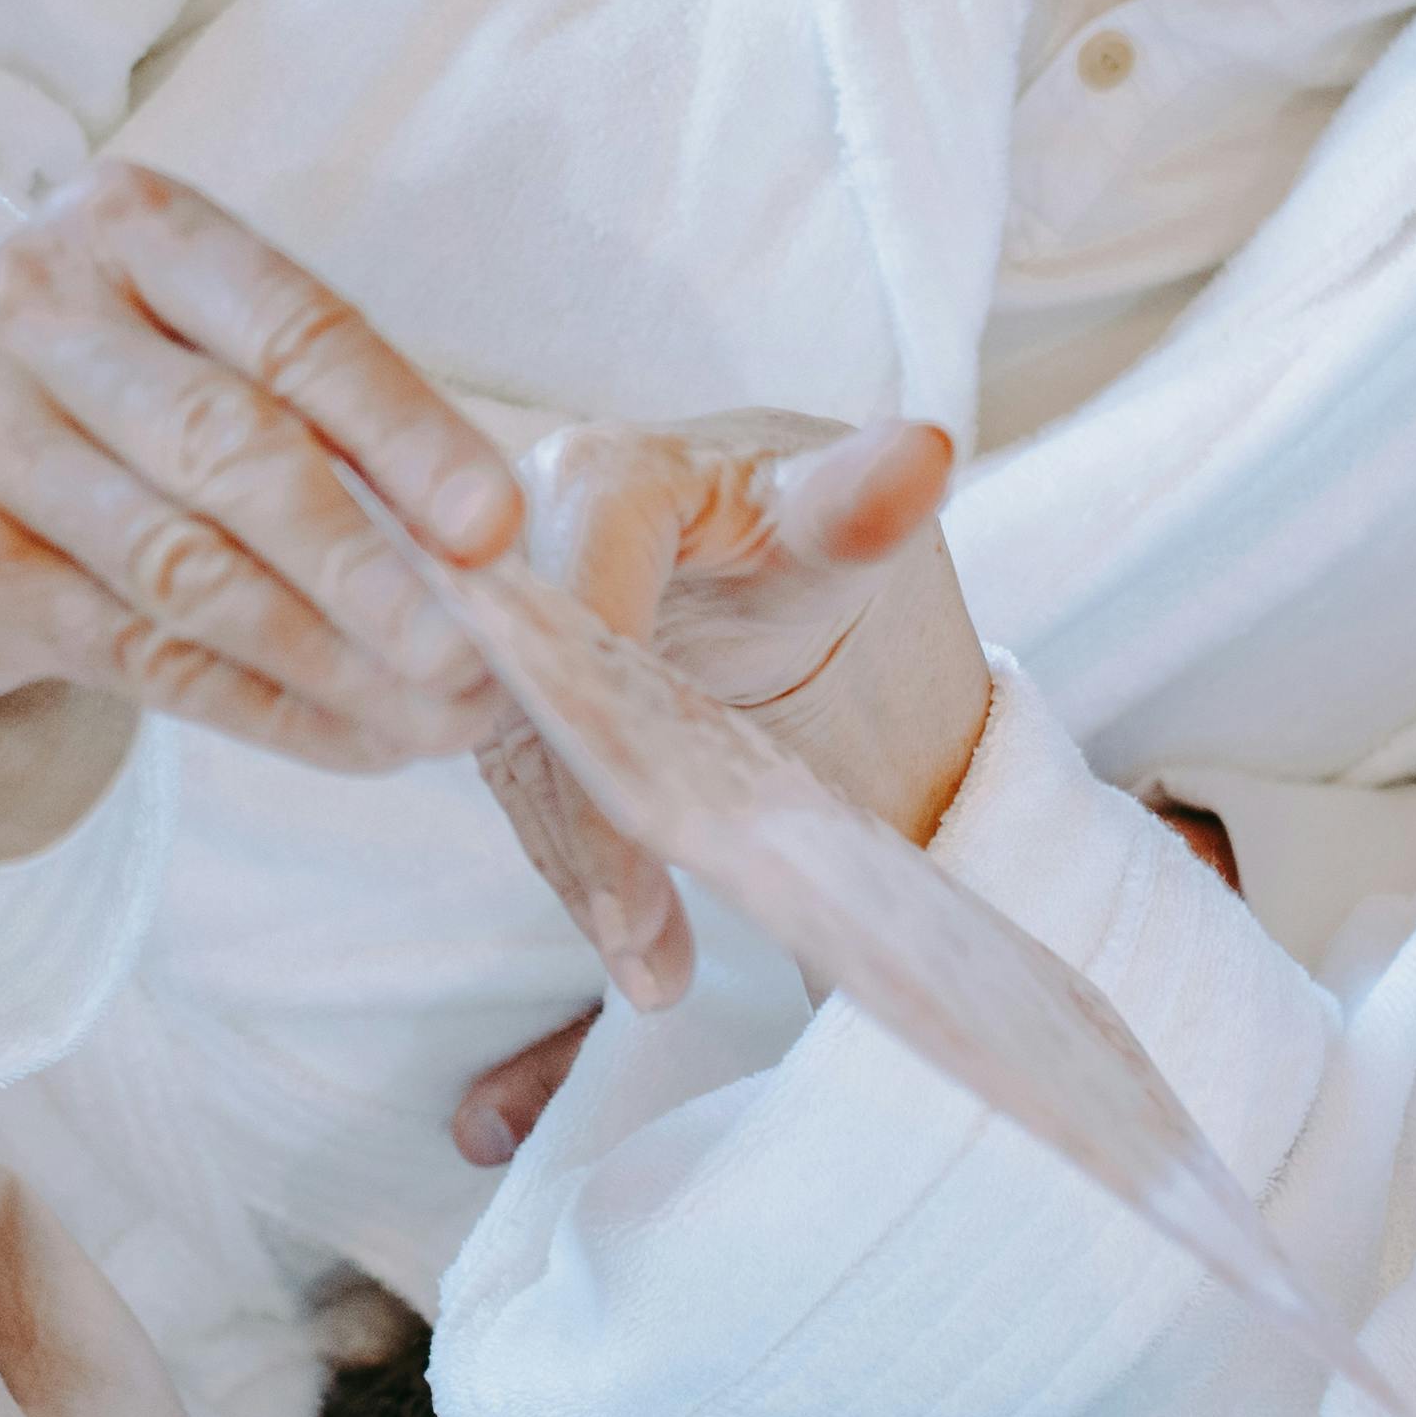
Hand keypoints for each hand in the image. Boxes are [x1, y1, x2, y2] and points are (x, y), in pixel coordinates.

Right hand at [0, 162, 523, 773]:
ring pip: (182, 567)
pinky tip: (347, 738)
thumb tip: (487, 557)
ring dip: (327, 658)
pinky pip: (134, 652)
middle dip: (365, 565)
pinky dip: (259, 707)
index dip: (405, 433)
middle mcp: (33, 309)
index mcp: (131, 225)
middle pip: (229, 449)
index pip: (292, 329)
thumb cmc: (112, 408)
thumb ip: (327, 423)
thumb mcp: (201, 356)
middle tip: (468, 658)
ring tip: (432, 718)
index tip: (493, 528)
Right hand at [442, 410, 990, 1152]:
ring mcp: (494, 629)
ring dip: (573, 867)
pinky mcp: (491, 701)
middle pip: (518, 691)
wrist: (779, 575)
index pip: (572, 596)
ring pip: (508, 759)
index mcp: (597, 476)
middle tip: (642, 933)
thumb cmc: (814, 536)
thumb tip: (924, 454)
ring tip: (654, 962)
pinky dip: (570, 870)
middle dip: (575, 820)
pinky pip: (516, 791)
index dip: (600, 715)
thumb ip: (863, 501)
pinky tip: (633, 941)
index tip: (652, 822)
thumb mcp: (841, 530)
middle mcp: (514, 542)